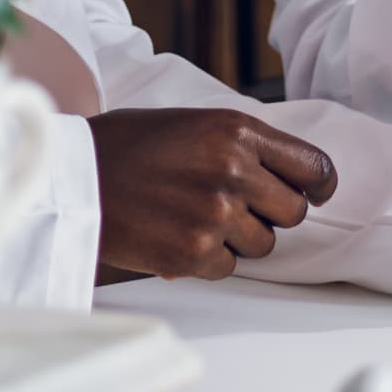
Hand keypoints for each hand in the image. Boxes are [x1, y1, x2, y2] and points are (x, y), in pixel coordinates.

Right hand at [89, 109, 337, 280]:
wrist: (71, 179)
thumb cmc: (126, 147)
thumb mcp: (191, 123)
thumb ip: (240, 144)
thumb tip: (286, 172)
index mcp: (237, 131)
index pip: (313, 166)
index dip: (320, 186)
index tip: (318, 194)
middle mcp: (233, 170)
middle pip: (293, 212)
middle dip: (270, 214)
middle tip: (234, 208)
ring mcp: (215, 214)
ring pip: (264, 244)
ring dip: (239, 239)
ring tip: (194, 218)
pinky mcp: (194, 253)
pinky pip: (229, 267)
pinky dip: (208, 260)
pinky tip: (176, 236)